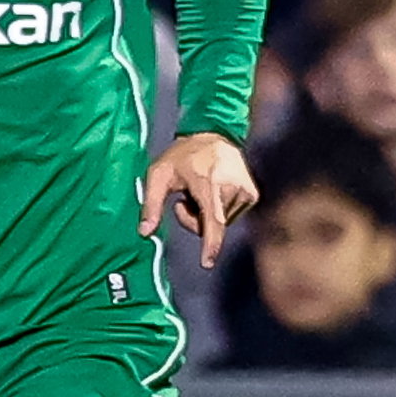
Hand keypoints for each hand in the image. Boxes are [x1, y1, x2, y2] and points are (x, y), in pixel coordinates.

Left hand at [140, 131, 256, 266]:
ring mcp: (245, 192)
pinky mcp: (252, 196)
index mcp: (209, 183)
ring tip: (203, 189)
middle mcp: (232, 188)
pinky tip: (214, 190)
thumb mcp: (159, 174)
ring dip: (207, 214)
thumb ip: (151, 205)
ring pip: (221, 223)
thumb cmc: (184, 155)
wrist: (214, 134)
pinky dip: (218, 210)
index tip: (207, 262)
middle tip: (186, 197)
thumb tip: (144, 233)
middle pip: (209, 226)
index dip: (210, 243)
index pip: (212, 220)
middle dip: (194, 219)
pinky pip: (230, 217)